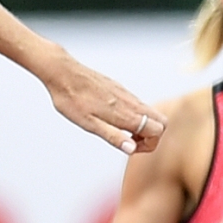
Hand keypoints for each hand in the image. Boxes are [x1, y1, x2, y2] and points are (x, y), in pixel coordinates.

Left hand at [42, 51, 166, 154]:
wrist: (62, 72)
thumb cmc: (71, 99)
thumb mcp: (88, 124)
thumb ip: (112, 136)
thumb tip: (131, 149)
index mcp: (125, 113)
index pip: (157, 130)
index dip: (150, 144)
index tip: (132, 148)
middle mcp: (130, 102)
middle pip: (160, 121)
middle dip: (152, 135)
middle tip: (130, 140)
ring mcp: (126, 93)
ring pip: (149, 112)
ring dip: (142, 125)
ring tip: (119, 130)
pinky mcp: (119, 88)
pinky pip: (137, 104)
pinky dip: (134, 115)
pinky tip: (112, 117)